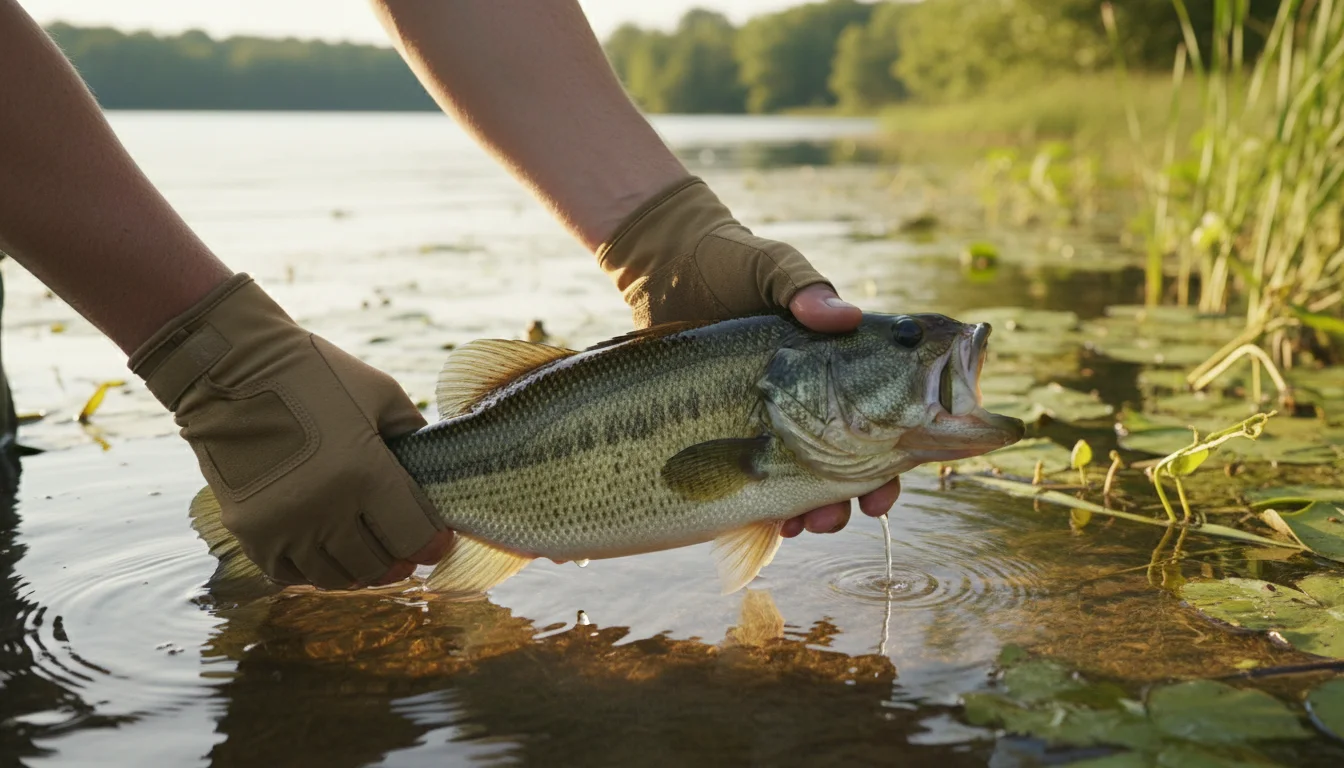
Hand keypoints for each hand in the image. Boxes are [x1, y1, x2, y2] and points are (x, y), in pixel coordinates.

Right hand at [131, 274, 452, 588]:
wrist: (230, 368)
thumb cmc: (314, 374)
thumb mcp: (381, 394)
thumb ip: (414, 436)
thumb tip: (434, 473)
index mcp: (364, 473)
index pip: (414, 536)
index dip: (432, 544)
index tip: (437, 542)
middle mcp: (324, 509)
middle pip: (378, 565)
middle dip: (399, 560)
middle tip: (405, 550)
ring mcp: (282, 526)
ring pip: (337, 577)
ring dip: (359, 568)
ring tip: (368, 550)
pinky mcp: (249, 533)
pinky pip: (291, 574)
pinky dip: (315, 568)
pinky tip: (326, 547)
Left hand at [597, 178, 901, 535]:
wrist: (668, 270)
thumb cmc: (731, 260)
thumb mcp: (769, 266)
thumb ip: (802, 287)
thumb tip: (840, 314)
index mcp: (841, 359)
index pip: (892, 408)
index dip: (903, 448)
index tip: (892, 478)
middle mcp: (816, 393)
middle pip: (859, 456)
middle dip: (860, 492)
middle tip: (853, 511)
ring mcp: (776, 415)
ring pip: (813, 478)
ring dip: (819, 509)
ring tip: (809, 525)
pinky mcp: (734, 429)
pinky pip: (760, 481)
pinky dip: (771, 509)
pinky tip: (771, 525)